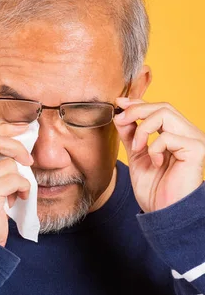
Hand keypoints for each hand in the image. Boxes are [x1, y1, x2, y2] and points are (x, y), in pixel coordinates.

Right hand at [0, 123, 33, 246]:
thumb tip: (16, 135)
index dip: (4, 129)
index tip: (23, 129)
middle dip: (16, 147)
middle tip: (28, 159)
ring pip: (8, 164)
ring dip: (18, 179)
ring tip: (12, 193)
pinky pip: (15, 180)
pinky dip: (22, 189)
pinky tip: (16, 199)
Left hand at [113, 98, 204, 212]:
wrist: (164, 212)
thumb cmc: (154, 188)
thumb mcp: (136, 156)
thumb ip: (130, 135)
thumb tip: (120, 114)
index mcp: (176, 134)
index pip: (159, 108)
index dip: (138, 103)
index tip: (118, 104)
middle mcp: (188, 134)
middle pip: (162, 106)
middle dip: (136, 110)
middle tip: (119, 121)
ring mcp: (194, 140)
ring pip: (165, 114)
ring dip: (142, 128)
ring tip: (136, 147)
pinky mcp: (196, 150)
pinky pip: (168, 136)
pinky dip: (154, 147)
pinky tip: (155, 162)